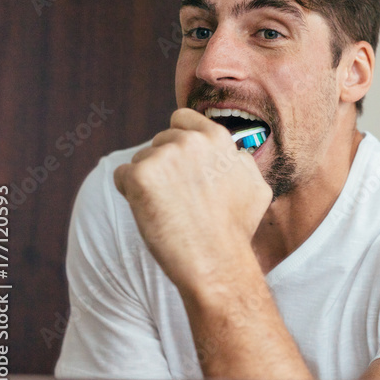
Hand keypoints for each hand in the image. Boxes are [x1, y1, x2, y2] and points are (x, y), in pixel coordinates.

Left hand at [114, 108, 271, 291]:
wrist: (216, 261)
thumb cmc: (236, 230)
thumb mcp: (256, 186)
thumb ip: (241, 162)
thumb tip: (234, 153)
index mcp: (217, 138)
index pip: (182, 118)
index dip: (179, 141)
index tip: (181, 164)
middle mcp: (190, 141)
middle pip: (160, 141)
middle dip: (165, 164)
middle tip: (177, 196)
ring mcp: (164, 156)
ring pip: (141, 159)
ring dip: (149, 180)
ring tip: (168, 209)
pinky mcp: (140, 176)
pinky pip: (123, 177)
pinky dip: (130, 194)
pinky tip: (150, 212)